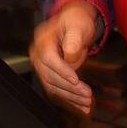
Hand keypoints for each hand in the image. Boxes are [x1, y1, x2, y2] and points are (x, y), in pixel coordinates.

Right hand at [29, 0, 97, 114]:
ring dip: (71, 97)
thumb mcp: (78, 23)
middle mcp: (38, 55)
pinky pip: (57, 90)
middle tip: (88, 95)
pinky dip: (69, 99)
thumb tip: (69, 52)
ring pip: (53, 87)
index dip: (62, 71)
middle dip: (70, 88)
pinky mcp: (49, 75)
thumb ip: (74, 37)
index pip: (49, 58)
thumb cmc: (76, 21)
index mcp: (43, 40)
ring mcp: (42, 67)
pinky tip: (81, 106)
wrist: (74, 24)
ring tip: (87, 103)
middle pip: (50, 76)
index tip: (76, 80)